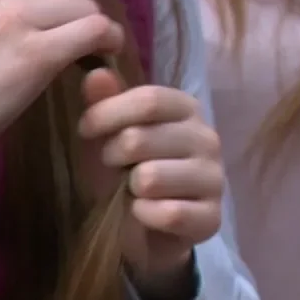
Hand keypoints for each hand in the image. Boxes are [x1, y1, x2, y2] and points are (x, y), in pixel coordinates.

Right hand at [0, 0, 123, 198]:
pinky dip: (107, 41)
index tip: (54, 12)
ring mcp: (18, 17)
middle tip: (68, 35)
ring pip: (86, 7)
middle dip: (74, 8)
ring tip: (82, 50)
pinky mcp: (38, 53)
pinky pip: (95, 30)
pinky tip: (102, 54)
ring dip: (91, 29)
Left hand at [77, 69, 223, 299]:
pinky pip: (167, 213)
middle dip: (112, 155)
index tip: (85, 129)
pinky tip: (145, 213)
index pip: (149, 99)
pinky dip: (144, 215)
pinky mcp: (212, 217)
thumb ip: (105, 103)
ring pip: (151, 178)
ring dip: (128, 188)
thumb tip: (97, 73)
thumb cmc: (125, 170)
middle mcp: (208, 139)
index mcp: (186, 110)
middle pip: (142, 138)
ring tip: (131, 190)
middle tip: (112, 165)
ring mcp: (215, 179)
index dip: (107, 114)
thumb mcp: (108, 134)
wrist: (143, 226)